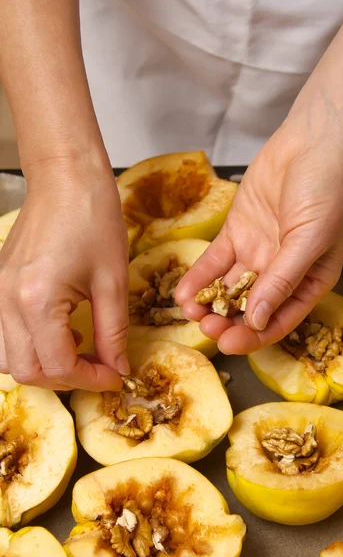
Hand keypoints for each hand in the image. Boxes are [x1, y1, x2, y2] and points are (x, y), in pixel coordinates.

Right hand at [0, 160, 128, 390]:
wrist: (65, 177)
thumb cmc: (93, 218)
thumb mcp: (112, 280)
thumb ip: (113, 331)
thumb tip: (118, 368)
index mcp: (37, 301)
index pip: (57, 366)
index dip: (91, 380)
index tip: (116, 377)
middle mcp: (7, 302)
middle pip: (27, 371)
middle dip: (67, 379)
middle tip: (100, 368)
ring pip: (9, 358)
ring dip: (44, 366)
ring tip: (79, 350)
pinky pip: (5, 334)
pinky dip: (31, 346)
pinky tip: (60, 330)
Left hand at [176, 122, 342, 354]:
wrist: (312, 143)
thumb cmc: (326, 191)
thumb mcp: (310, 241)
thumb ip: (283, 280)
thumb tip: (258, 319)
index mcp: (307, 283)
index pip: (278, 320)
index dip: (254, 336)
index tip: (229, 343)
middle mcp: (280, 273)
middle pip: (249, 309)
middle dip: (227, 322)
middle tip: (206, 327)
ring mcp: (256, 254)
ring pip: (227, 288)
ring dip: (209, 303)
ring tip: (190, 310)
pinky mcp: (236, 234)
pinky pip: (214, 262)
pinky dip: (198, 278)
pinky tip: (183, 291)